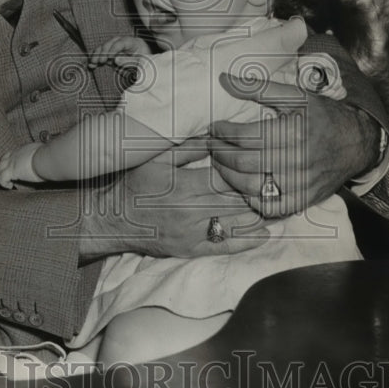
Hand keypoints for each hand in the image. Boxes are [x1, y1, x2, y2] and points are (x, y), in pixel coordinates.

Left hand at [0, 142, 43, 188]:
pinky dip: (4, 183)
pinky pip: (1, 178)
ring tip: (7, 182)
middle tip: (8, 175)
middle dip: (3, 167)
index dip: (11, 160)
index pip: (13, 154)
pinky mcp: (11, 171)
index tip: (16, 168)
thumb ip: (41, 154)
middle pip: (3, 160)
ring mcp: (12, 162)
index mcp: (24, 149)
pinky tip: (10, 186)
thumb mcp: (43, 152)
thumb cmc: (49, 156)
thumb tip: (47, 156)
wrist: (46, 158)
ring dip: (1, 175)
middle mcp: (16, 154)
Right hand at [78, 159, 271, 260]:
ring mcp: (192, 234)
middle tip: (275, 182)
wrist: (113, 220)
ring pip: (236, 224)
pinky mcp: (190, 250)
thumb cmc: (134, 184)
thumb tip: (217, 136)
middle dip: (257, 191)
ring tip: (275, 202)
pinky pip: (225, 247)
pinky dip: (247, 240)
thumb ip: (189, 148)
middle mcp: (190, 212)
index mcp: (184, 185)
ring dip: (258, 214)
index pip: (227, 178)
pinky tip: (264, 232)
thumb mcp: (157, 158)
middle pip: (236, 201)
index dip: (246, 171)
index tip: (261, 164)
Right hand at [88, 35, 151, 68]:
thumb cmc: (146, 64)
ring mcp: (116, 48)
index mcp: (133, 42)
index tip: (110, 58)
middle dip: (103, 52)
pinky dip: (96, 59)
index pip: (122, 42)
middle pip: (110, 43)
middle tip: (99, 61)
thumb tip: (115, 59)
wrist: (148, 68)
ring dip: (97, 55)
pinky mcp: (112, 55)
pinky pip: (102, 54)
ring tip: (92, 63)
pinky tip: (91, 65)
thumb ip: (129, 61)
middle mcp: (123, 43)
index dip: (114, 49)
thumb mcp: (141, 63)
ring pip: (104, 47)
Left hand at [209, 74, 377, 217]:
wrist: (356, 142)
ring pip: (251, 186)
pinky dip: (250, 197)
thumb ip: (258, 88)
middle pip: (243, 162)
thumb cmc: (322, 115)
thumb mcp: (295, 95)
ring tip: (220, 163)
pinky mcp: (303, 199)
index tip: (214, 127)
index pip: (245, 136)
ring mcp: (300, 183)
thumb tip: (223, 80)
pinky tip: (242, 184)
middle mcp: (297, 160)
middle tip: (211, 145)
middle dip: (220, 153)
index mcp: (294, 132)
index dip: (223, 132)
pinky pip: (269, 206)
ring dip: (228, 176)